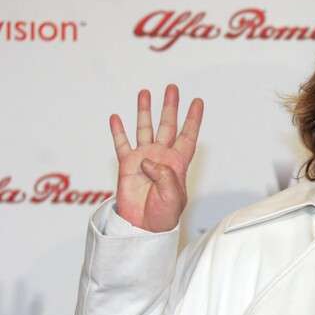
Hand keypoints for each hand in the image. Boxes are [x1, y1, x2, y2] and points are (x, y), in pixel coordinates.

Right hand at [110, 84, 202, 231]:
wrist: (144, 226)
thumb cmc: (164, 215)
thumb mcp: (173, 197)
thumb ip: (165, 177)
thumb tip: (148, 160)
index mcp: (177, 163)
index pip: (188, 136)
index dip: (193, 119)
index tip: (198, 102)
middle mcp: (161, 156)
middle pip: (167, 125)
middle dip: (169, 107)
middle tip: (172, 88)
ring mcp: (143, 158)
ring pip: (145, 129)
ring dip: (144, 111)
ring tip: (144, 93)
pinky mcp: (127, 165)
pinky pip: (122, 144)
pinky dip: (118, 131)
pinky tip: (116, 117)